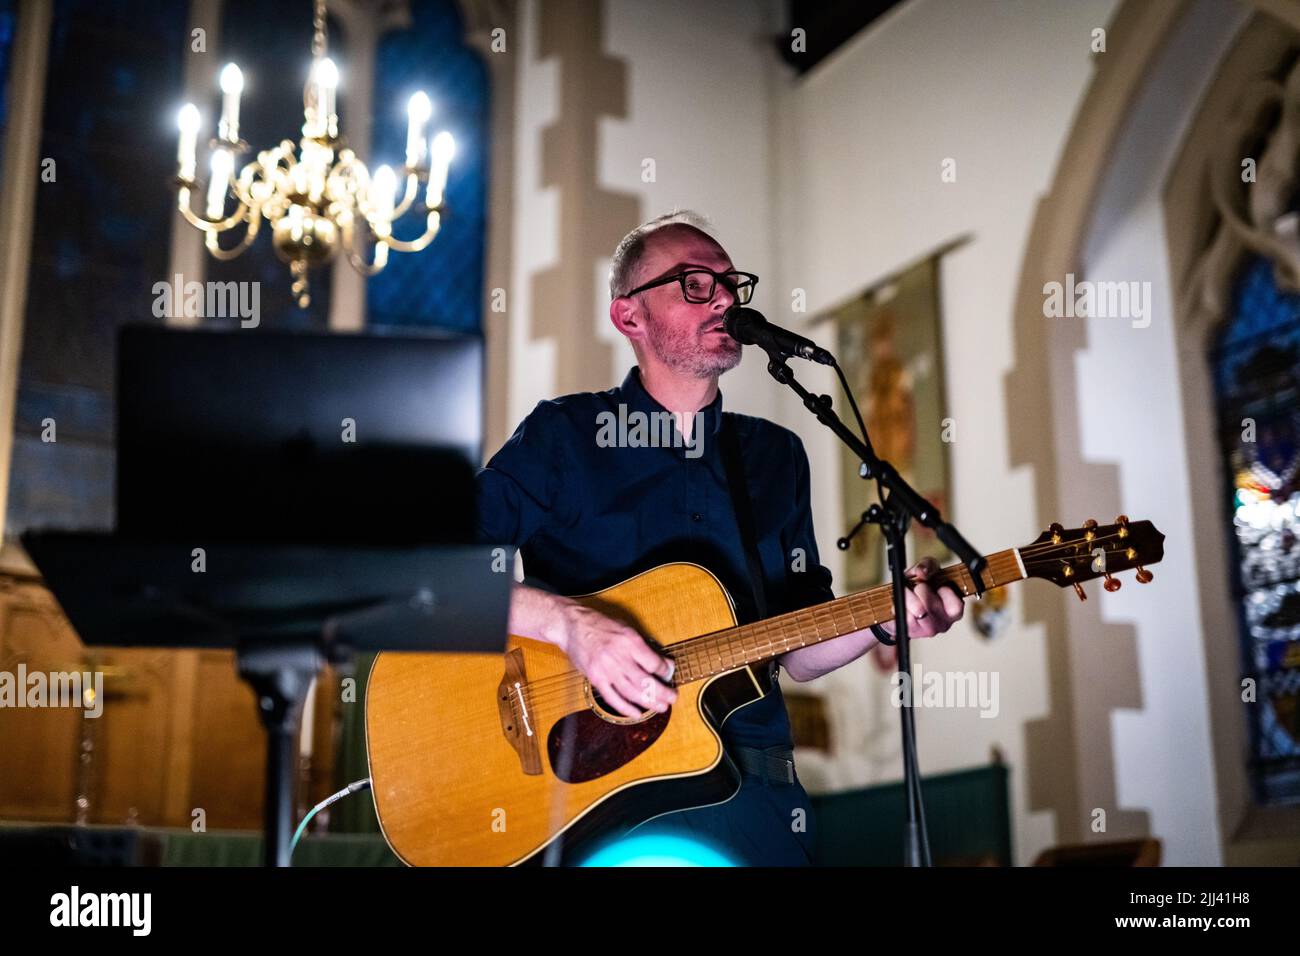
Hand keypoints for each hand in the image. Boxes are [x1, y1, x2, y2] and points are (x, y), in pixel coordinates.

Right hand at [554, 601, 677, 718]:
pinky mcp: (595, 678)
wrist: (572, 625)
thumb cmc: (600, 625)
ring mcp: (606, 669)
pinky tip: (637, 713)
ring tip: (661, 707)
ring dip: (649, 702)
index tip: (670, 673)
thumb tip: (662, 663)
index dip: (665, 670)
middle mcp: (619, 656)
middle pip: (646, 680)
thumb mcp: (626, 629)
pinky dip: (626, 708)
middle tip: (672, 698)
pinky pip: (613, 698)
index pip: (654, 662)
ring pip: (632, 692)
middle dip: (662, 692)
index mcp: (630, 641)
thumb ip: (642, 647)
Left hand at [877, 556, 964, 639]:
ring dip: (908, 597)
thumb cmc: (919, 585)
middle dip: (921, 590)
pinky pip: (904, 617)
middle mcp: (943, 623)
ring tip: (907, 592)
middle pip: (931, 607)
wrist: (900, 600)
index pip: (956, 607)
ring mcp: (928, 630)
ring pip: (917, 613)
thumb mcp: (927, 570)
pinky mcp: (912, 632)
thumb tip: (922, 573)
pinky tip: (901, 602)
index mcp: (953, 609)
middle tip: (917, 586)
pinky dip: (899, 606)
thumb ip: (928, 565)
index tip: (939, 585)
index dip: (946, 593)